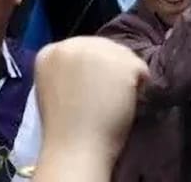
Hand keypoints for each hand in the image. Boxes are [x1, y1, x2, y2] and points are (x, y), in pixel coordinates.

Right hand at [34, 37, 148, 173]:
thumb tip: (95, 65)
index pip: (80, 49)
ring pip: (124, 56)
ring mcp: (98, 49)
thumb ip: (70, 70)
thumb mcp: (56, 88)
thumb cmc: (64, 127)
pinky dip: (139, 86)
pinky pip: (140, 68)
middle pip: (103, 48)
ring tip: (114, 100)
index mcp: (50, 53)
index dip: (90, 68)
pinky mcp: (123, 61)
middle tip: (108, 96)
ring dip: (124, 77)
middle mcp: (71, 44)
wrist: (75, 148)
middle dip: (109, 69)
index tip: (90, 88)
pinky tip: (126, 102)